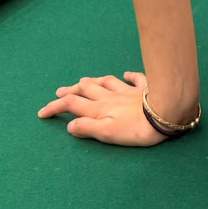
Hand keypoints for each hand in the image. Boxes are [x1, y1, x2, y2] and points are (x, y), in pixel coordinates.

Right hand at [37, 70, 168, 145]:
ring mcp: (127, 91)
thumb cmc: (136, 128)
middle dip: (70, 90)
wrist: (166, 113)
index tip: (41, 113)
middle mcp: (110, 97)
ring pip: (105, 82)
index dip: (55, 108)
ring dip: (92, 81)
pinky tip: (126, 74)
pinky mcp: (145, 88)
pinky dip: (128, 76)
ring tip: (83, 81)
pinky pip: (135, 79)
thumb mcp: (108, 134)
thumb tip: (70, 125)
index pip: (71, 105)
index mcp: (99, 109)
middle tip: (58, 92)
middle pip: (85, 89)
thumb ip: (88, 128)